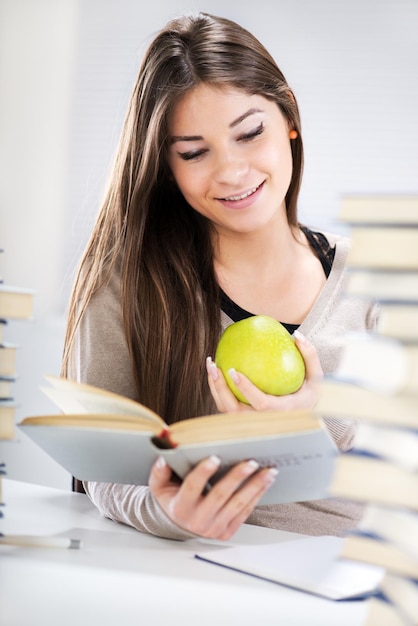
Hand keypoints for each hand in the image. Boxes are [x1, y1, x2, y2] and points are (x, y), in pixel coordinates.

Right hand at [148, 455, 277, 539]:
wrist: (178, 525)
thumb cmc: (171, 500)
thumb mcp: (159, 487)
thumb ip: (160, 473)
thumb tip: (164, 458)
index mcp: (181, 507)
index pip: (192, 487)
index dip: (203, 473)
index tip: (215, 457)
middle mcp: (198, 520)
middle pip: (220, 496)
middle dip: (237, 478)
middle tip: (251, 462)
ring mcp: (214, 528)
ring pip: (237, 505)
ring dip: (255, 487)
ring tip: (268, 471)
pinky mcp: (227, 531)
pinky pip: (245, 512)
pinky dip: (256, 496)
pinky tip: (265, 483)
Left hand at [207, 330, 322, 412]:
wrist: (305, 417)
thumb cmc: (311, 395)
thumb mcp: (317, 378)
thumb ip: (310, 356)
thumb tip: (297, 335)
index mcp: (283, 412)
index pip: (261, 404)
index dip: (246, 389)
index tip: (233, 370)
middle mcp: (264, 422)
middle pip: (235, 412)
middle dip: (221, 389)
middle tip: (214, 366)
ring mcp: (252, 424)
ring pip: (226, 411)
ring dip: (215, 388)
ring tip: (211, 365)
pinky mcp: (244, 422)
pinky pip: (227, 408)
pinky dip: (218, 391)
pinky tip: (216, 372)